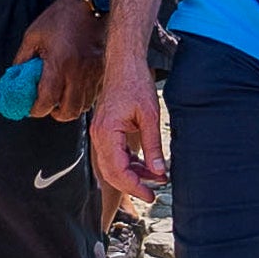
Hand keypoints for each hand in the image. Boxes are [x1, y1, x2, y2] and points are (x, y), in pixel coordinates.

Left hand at [11, 0, 105, 131]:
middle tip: (47, 106)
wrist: (88, 4)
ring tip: (61, 98)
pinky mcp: (102, 71)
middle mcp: (79, 73)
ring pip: (83, 107)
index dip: (36, 109)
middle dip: (55, 113)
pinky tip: (74, 89)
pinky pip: (93, 96)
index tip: (30, 108)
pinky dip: (83, 99)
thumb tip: (15, 78)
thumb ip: (22, 59)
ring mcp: (94, 73)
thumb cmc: (59, 18)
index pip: (47, 101)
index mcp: (59, 64)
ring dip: (70, 107)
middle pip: (68, 111)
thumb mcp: (33, 35)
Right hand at [91, 60, 168, 205]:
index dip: (134, 186)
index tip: (151, 194)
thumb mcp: (150, 115)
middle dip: (132, 185)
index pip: (118, 170)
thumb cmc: (135, 83)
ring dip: (132, 175)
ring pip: (112, 166)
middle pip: (111, 173)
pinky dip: (128, 164)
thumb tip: (159, 172)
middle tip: (153, 194)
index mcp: (107, 132)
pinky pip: (113, 155)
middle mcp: (99, 135)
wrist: (124, 63)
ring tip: (155, 179)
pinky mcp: (105, 131)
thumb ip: (153, 146)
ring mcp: (100, 134)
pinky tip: (145, 167)